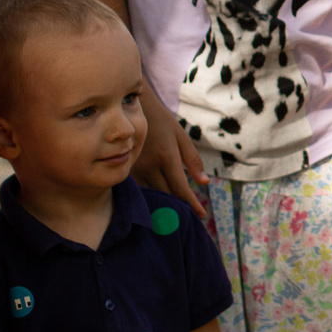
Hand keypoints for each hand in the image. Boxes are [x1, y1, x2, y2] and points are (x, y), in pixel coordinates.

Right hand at [134, 97, 212, 224]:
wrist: (133, 111)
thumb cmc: (162, 122)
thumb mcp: (181, 137)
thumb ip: (193, 160)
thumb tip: (204, 183)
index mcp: (166, 157)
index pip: (181, 188)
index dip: (192, 204)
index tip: (202, 215)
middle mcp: (149, 166)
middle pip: (167, 196)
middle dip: (181, 209)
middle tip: (192, 219)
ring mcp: (135, 170)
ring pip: (153, 196)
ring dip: (166, 206)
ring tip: (179, 216)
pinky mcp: (127, 171)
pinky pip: (141, 191)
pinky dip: (153, 198)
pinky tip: (161, 204)